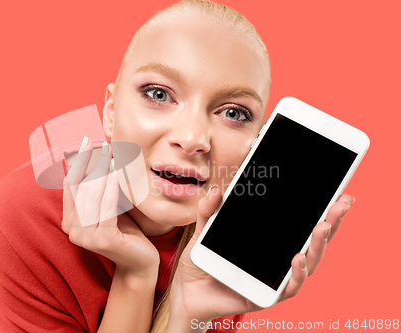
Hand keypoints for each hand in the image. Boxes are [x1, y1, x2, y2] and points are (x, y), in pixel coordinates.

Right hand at [61, 137, 159, 276]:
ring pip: (92, 196)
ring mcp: (86, 237)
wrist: (139, 261)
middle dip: (92, 164)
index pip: (70, 184)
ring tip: (110, 155)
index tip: (85, 141)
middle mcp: (72, 230)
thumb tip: (94, 154)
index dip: (77, 162)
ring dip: (102, 172)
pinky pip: (106, 207)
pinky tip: (115, 173)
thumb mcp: (108, 206)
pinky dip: (110, 188)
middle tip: (102, 145)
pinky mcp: (103, 240)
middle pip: (81, 188)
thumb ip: (97, 188)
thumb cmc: (126, 230)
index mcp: (69, 221)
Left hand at [168, 185, 353, 325]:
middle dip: (330, 222)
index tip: (339, 194)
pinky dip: (297, 274)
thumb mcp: (204, 232)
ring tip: (323, 227)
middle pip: (312, 241)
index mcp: (270, 242)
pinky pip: (288, 288)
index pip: (301, 225)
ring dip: (318, 245)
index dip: (322, 211)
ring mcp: (275, 279)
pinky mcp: (267, 297)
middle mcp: (279, 260)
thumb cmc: (202, 262)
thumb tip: (217, 190)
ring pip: (308, 263)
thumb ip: (209, 211)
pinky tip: (299, 259)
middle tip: (341, 204)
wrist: (187, 291)